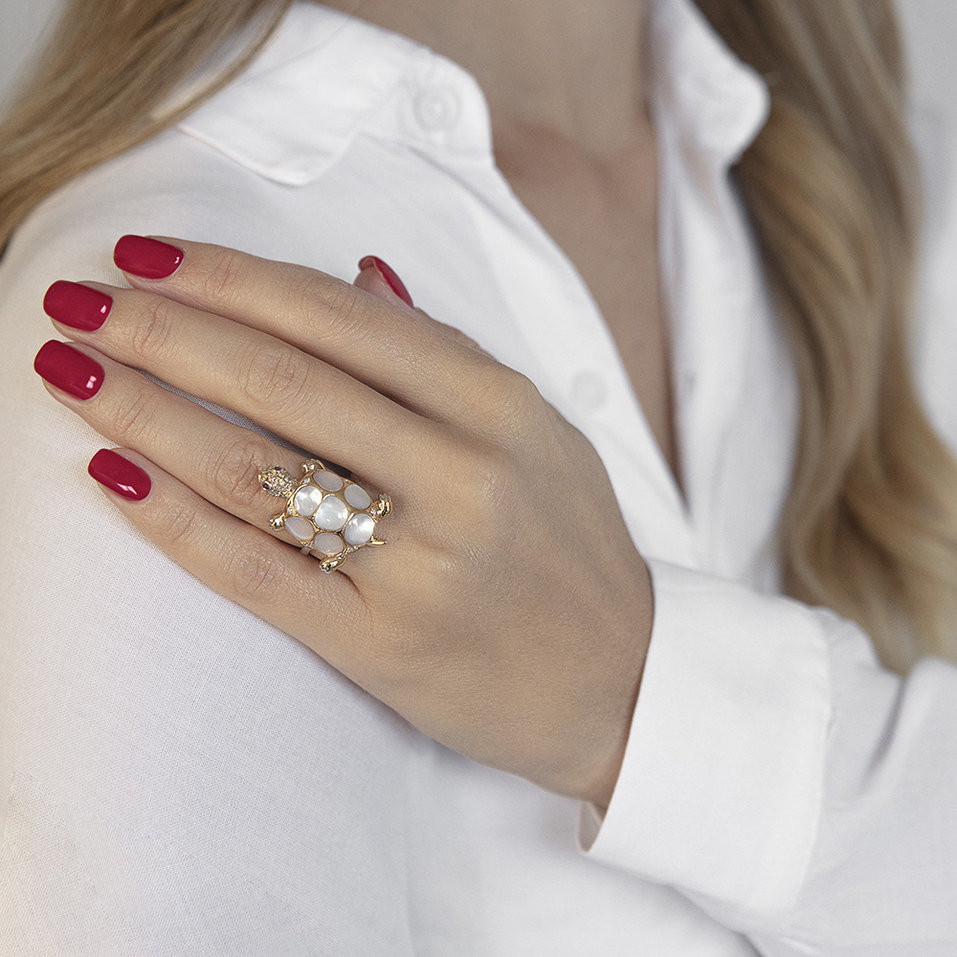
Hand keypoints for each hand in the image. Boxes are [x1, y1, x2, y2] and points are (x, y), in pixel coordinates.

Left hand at [35, 236, 652, 805]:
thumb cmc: (573, 547)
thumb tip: (361, 273)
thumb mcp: (539, 434)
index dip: (232, 277)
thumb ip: (447, 356)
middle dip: (164, 330)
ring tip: (72, 372)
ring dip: (146, 413)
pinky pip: (256, 572)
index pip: (340, 318)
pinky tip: (111, 478)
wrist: (620, 680)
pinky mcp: (381, 641)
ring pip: (255, 469)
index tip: (150, 253)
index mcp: (500, 408)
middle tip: (77, 298)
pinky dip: (174, 521)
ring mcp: (420, 563)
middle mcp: (462, 475)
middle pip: (282, 382)